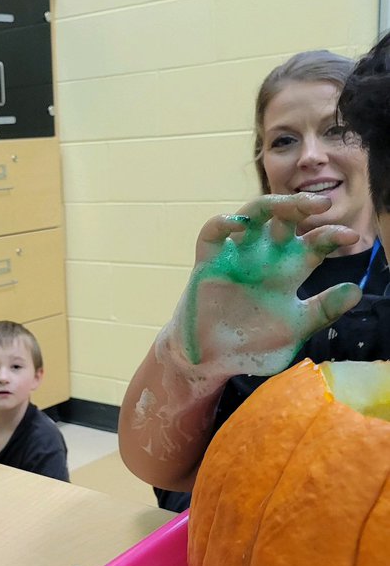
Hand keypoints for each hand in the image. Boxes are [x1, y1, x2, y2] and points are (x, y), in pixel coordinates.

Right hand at [167, 193, 361, 380]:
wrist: (213, 361)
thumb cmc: (254, 345)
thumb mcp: (295, 330)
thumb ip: (322, 311)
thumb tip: (356, 291)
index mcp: (289, 271)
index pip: (314, 243)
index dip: (332, 236)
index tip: (350, 238)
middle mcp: (265, 257)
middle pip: (286, 220)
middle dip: (303, 206)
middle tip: (322, 204)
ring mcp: (237, 256)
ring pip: (253, 216)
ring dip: (271, 205)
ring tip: (289, 205)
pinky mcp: (208, 262)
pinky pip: (212, 234)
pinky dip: (223, 223)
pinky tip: (237, 225)